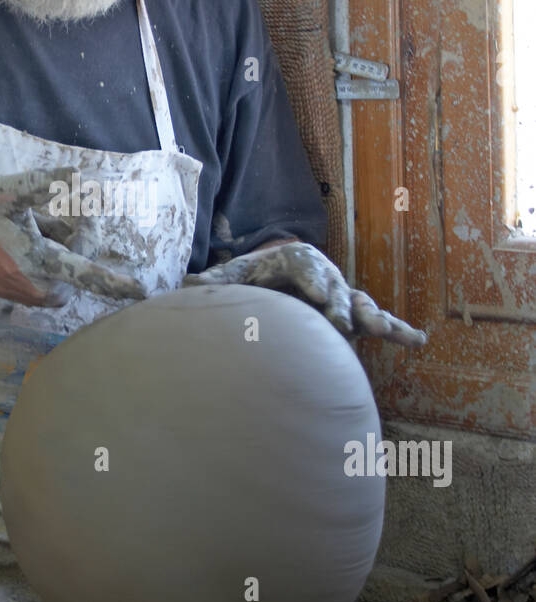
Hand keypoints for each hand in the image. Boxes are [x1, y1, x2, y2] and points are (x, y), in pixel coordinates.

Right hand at [0, 168, 146, 308]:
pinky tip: (32, 243)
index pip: (88, 274)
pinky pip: (68, 266)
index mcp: (44, 265)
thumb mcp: (7, 195)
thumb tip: (78, 176)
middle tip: (44, 209)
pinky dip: (56, 248)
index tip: (142, 291)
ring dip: (61, 235)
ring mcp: (51, 297)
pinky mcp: (49, 299)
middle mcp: (52, 289)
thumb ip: (43, 183)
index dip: (116, 282)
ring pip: (76, 255)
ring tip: (30, 229)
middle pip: (84, 247)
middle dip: (70, 223)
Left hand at [182, 240, 426, 346]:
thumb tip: (184, 285)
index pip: (309, 271)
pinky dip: (397, 330)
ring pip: (361, 305)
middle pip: (338, 289)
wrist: (274, 275)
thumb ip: (213, 283)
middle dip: (343, 307)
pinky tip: (417, 341)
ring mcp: (340, 295)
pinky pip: (377, 321)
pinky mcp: (350, 314)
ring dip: (375, 318)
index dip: (317, 284)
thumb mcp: (232, 276)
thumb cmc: (252, 275)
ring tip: (391, 332)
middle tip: (344, 325)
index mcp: (298, 260)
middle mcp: (325, 275)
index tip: (322, 300)